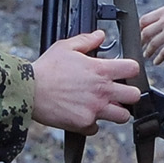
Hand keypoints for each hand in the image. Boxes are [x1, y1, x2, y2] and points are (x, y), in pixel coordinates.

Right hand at [30, 30, 144, 132]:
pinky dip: (91, 124)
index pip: (133, 69)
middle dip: (128, 93)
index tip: (124, 72)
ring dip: (116, 112)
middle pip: (134, 96)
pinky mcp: (84, 123)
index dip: (130, 69)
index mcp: (100, 70)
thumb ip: (86, 40)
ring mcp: (95, 109)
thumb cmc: (46, 69)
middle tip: (118, 92)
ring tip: (104, 106)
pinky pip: (96, 128)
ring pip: (123, 116)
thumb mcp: (65, 47)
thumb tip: (100, 35)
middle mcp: (102, 91)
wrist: (29, 91)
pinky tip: (83, 115)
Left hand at [139, 1, 163, 63]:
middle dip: (141, 42)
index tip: (137, 34)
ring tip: (146, 55)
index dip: (138, 28)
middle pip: (146, 33)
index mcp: (162, 12)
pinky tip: (156, 61)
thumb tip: (149, 26)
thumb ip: (161, 16)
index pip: (143, 20)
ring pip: (153, 43)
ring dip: (148, 51)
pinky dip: (159, 58)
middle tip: (140, 47)